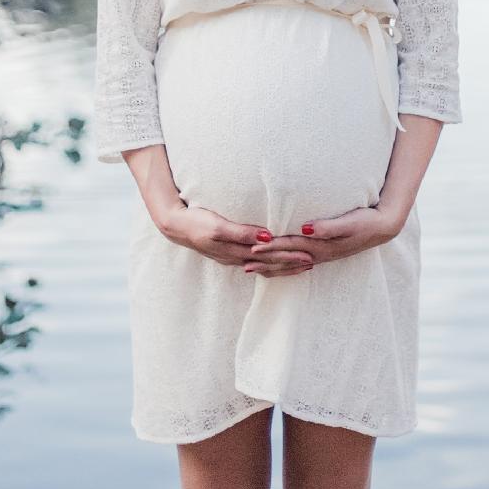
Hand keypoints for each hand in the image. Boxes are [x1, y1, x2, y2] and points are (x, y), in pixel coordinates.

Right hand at [159, 202, 314, 273]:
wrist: (176, 226)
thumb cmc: (197, 222)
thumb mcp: (219, 226)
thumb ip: (242, 232)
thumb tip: (267, 237)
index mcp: (237, 252)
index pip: (270, 258)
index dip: (290, 258)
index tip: (309, 256)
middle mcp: (238, 258)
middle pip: (270, 265)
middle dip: (291, 264)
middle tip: (312, 262)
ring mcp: (233, 258)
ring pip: (264, 266)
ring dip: (282, 266)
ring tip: (300, 265)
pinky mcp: (230, 253)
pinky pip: (255, 263)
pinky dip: (269, 264)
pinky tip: (274, 262)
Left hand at [246, 205, 399, 273]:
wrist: (383, 227)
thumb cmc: (366, 222)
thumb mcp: (349, 222)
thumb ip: (328, 226)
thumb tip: (307, 229)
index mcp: (322, 246)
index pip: (291, 247)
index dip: (271, 247)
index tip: (252, 247)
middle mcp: (318, 254)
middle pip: (287, 259)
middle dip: (265, 261)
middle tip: (243, 263)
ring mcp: (320, 255)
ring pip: (290, 264)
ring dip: (270, 266)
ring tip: (251, 267)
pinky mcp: (322, 252)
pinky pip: (297, 262)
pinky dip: (283, 264)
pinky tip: (274, 264)